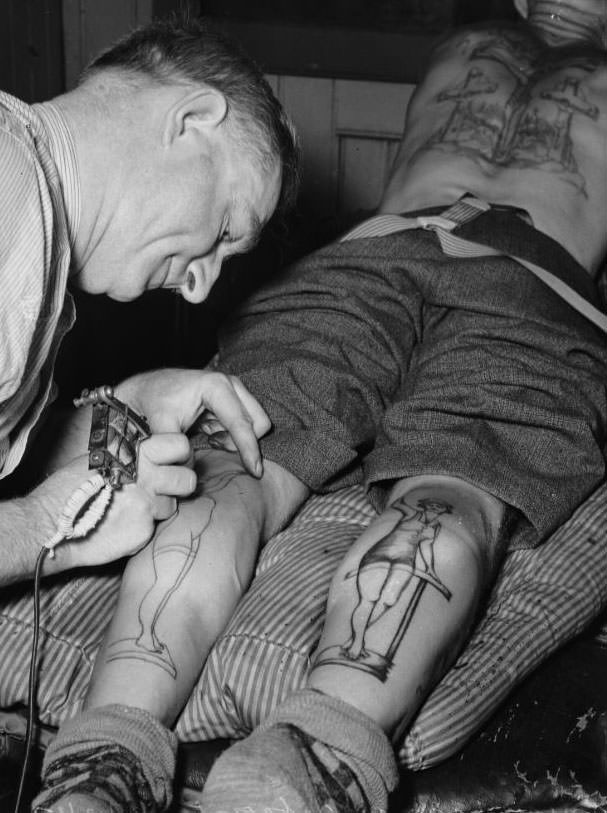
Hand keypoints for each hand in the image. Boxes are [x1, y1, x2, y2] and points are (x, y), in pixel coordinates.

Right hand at [37, 433, 195, 567]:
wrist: (50, 523)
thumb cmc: (70, 487)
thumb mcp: (100, 457)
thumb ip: (130, 454)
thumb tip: (152, 450)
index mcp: (136, 452)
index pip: (181, 445)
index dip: (181, 455)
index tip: (173, 462)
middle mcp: (147, 477)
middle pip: (188, 479)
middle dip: (180, 486)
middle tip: (165, 489)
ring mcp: (147, 505)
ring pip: (174, 506)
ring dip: (159, 508)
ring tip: (133, 508)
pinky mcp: (144, 531)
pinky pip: (155, 527)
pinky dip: (143, 527)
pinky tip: (123, 524)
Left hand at [116, 368, 270, 476]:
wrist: (148, 389)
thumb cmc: (154, 403)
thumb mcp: (159, 424)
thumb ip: (175, 447)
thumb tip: (192, 468)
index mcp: (216, 386)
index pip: (241, 422)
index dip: (249, 449)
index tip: (255, 472)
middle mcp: (231, 385)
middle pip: (259, 421)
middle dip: (244, 442)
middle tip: (214, 445)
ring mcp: (234, 391)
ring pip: (254, 424)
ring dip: (236, 439)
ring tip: (209, 438)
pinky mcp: (233, 401)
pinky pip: (245, 426)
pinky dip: (232, 436)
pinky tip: (210, 434)